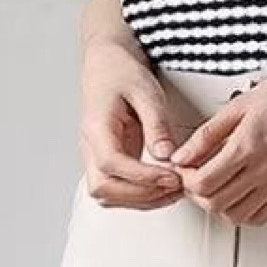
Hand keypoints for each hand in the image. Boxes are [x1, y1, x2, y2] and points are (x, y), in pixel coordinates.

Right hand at [79, 37, 198, 208]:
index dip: (142, 177)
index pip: (111, 163)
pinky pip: (118, 191)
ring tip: (175, 189)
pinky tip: (164, 188)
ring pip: (109, 196)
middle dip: (142, 195)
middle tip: (176, 186)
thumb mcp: (145, 90)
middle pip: (104, 188)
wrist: (107, 65)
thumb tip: (167, 155)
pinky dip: (141, 196)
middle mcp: (90, 147)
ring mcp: (96, 158)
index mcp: (96, 126)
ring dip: (142, 200)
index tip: (171, 177)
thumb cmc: (122, 73)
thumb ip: (156, 124)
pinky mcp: (109, 163)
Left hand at [170, 64, 266, 226]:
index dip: (185, 180)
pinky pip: (260, 217)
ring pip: (235, 215)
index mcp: (247, 145)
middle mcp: (263, 169)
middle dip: (196, 194)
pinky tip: (236, 197)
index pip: (204, 182)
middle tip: (194, 179)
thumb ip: (206, 136)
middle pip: (216, 203)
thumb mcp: (235, 107)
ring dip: (217, 206)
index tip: (183, 169)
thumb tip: (182, 156)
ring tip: (213, 188)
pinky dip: (242, 214)